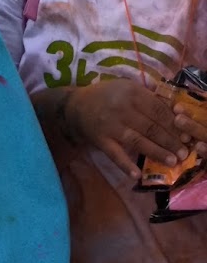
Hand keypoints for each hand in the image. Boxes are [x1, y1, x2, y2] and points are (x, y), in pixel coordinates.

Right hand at [65, 79, 194, 177]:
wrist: (75, 106)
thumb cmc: (107, 96)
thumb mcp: (127, 88)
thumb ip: (151, 97)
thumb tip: (178, 110)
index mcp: (131, 92)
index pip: (159, 110)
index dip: (174, 124)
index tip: (186, 136)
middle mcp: (121, 108)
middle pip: (152, 127)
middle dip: (170, 141)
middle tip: (184, 153)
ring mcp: (110, 125)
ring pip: (138, 141)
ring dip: (157, 152)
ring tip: (172, 161)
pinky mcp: (101, 140)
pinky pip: (115, 154)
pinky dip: (125, 165)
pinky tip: (137, 175)